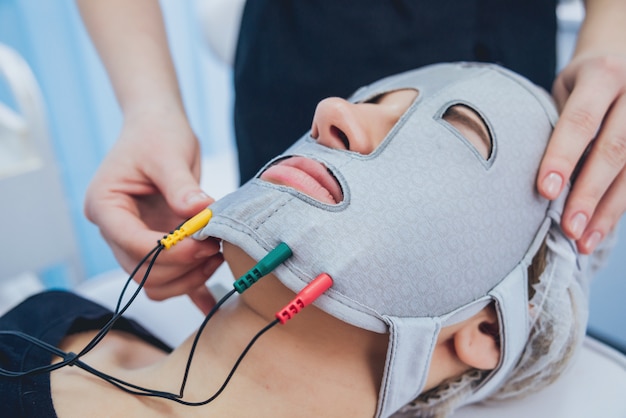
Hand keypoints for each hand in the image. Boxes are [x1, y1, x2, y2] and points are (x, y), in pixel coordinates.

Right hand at [84, 107, 221, 313]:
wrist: (159, 128)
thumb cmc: (156, 134)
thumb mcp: (168, 154)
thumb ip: (182, 186)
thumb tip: (199, 213)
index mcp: (105, 206)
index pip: (130, 243)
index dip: (167, 251)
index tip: (202, 244)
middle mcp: (117, 229)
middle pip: (142, 270)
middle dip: (181, 267)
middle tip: (215, 248)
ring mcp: (137, 240)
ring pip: (156, 281)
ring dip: (188, 278)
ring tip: (218, 254)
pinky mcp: (160, 244)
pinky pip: (172, 278)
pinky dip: (191, 290)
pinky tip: (210, 302)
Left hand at [538, 53, 625, 253]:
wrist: (622, 59)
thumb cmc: (580, 83)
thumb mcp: (563, 90)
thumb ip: (558, 125)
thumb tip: (538, 183)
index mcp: (602, 74)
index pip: (580, 120)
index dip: (562, 156)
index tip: (545, 191)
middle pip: (614, 149)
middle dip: (589, 193)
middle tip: (568, 228)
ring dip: (608, 210)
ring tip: (583, 240)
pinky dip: (618, 208)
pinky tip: (599, 231)